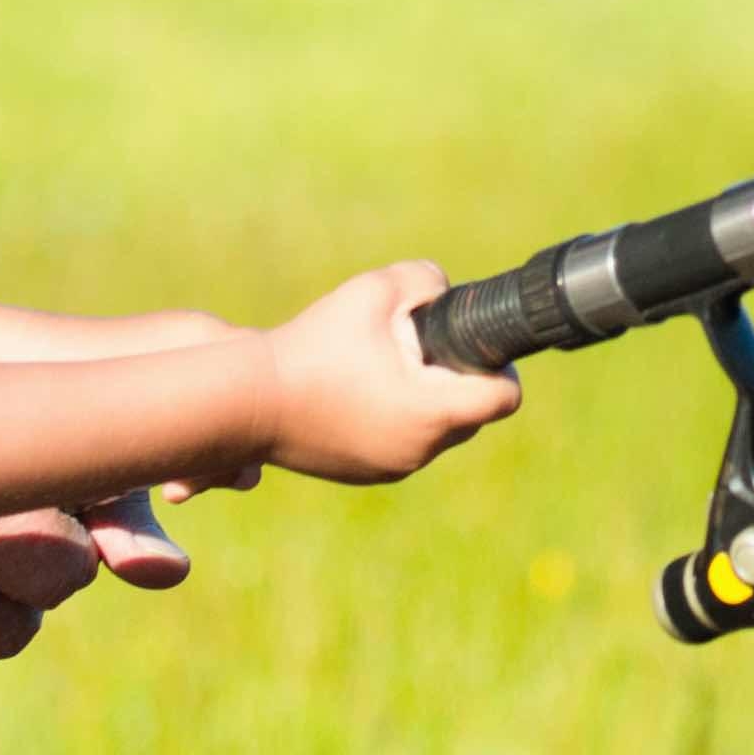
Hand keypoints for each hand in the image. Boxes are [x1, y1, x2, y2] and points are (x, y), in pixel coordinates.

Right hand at [259, 263, 523, 489]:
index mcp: (432, 412)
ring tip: (384, 367)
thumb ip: (424, 281)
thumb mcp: (375, 290)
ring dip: (425, 400)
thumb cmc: (315, 344)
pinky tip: (359, 390)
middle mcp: (421, 449)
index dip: (501, 365)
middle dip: (458, 379)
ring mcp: (392, 467)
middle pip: (473, 415)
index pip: (504, 398)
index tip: (473, 343)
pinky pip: (401, 444)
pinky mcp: (365, 473)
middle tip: (421, 348)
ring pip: (436, 431)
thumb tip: (442, 293)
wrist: (248, 402)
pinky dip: (394, 418)